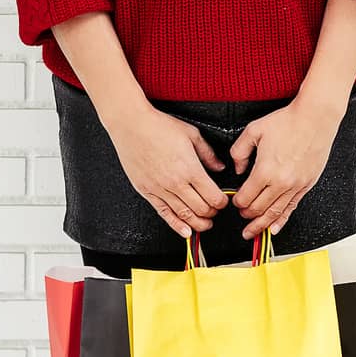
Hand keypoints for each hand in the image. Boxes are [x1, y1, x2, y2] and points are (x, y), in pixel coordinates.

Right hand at [106, 105, 230, 237]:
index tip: (224, 200)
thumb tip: (219, 166)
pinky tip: (185, 231)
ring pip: (184, 215)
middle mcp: (175, 182)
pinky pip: (164, 214)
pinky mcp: (147, 191)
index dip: (222, 202)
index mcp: (190, 168)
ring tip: (205, 223)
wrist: (132, 125)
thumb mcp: (192, 134)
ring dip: (198, 223)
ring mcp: (160, 189)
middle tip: (215, 210)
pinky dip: (176, 225)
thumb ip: (208, 154)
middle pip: (201, 209)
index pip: (213, 196)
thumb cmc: (159, 126)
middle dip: (212, 213)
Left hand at [227, 102, 342, 240]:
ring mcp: (295, 185)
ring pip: (275, 213)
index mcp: (265, 170)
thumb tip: (237, 168)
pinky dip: (281, 220)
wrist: (314, 118)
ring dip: (262, 225)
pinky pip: (291, 208)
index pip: (246, 197)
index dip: (237, 202)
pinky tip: (275, 228)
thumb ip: (239, 151)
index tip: (235, 201)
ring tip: (253, 232)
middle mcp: (280, 182)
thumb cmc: (287, 121)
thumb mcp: (254, 131)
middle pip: (259, 209)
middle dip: (247, 215)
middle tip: (242, 216)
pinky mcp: (306, 185)